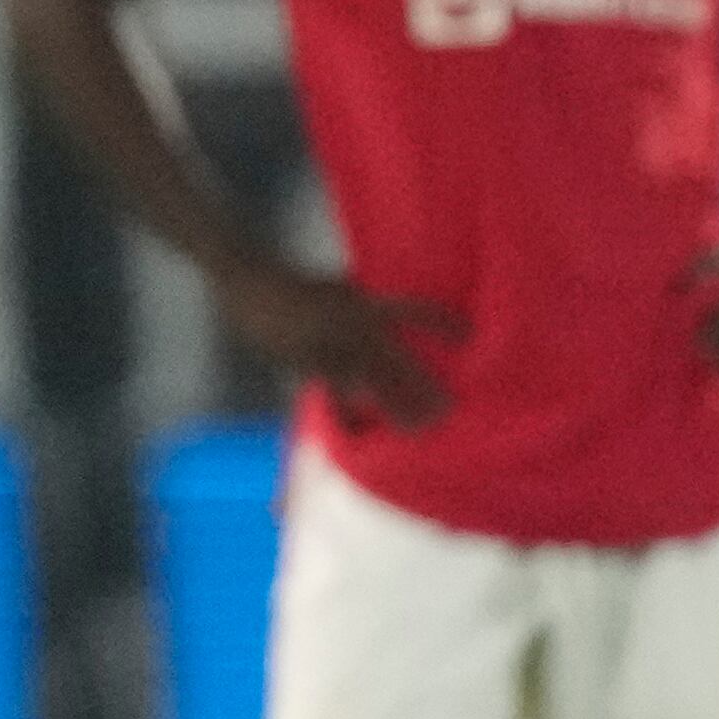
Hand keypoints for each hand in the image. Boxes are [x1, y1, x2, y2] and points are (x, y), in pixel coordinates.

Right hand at [215, 262, 461, 430]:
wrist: (250, 284)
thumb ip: (363, 303)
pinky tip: (359, 434)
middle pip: (394, 362)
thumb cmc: (298, 284)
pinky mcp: (305, 363)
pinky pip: (334, 392)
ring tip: (415, 430)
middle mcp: (348, 326)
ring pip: (367, 384)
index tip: (468, 335)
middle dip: (421, 387)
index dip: (439, 322)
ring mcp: (326, 347)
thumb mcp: (338, 286)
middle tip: (448, 411)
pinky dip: (350, 413)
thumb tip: (389, 315)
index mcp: (360, 303)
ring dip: (393, 408)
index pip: (410, 311)